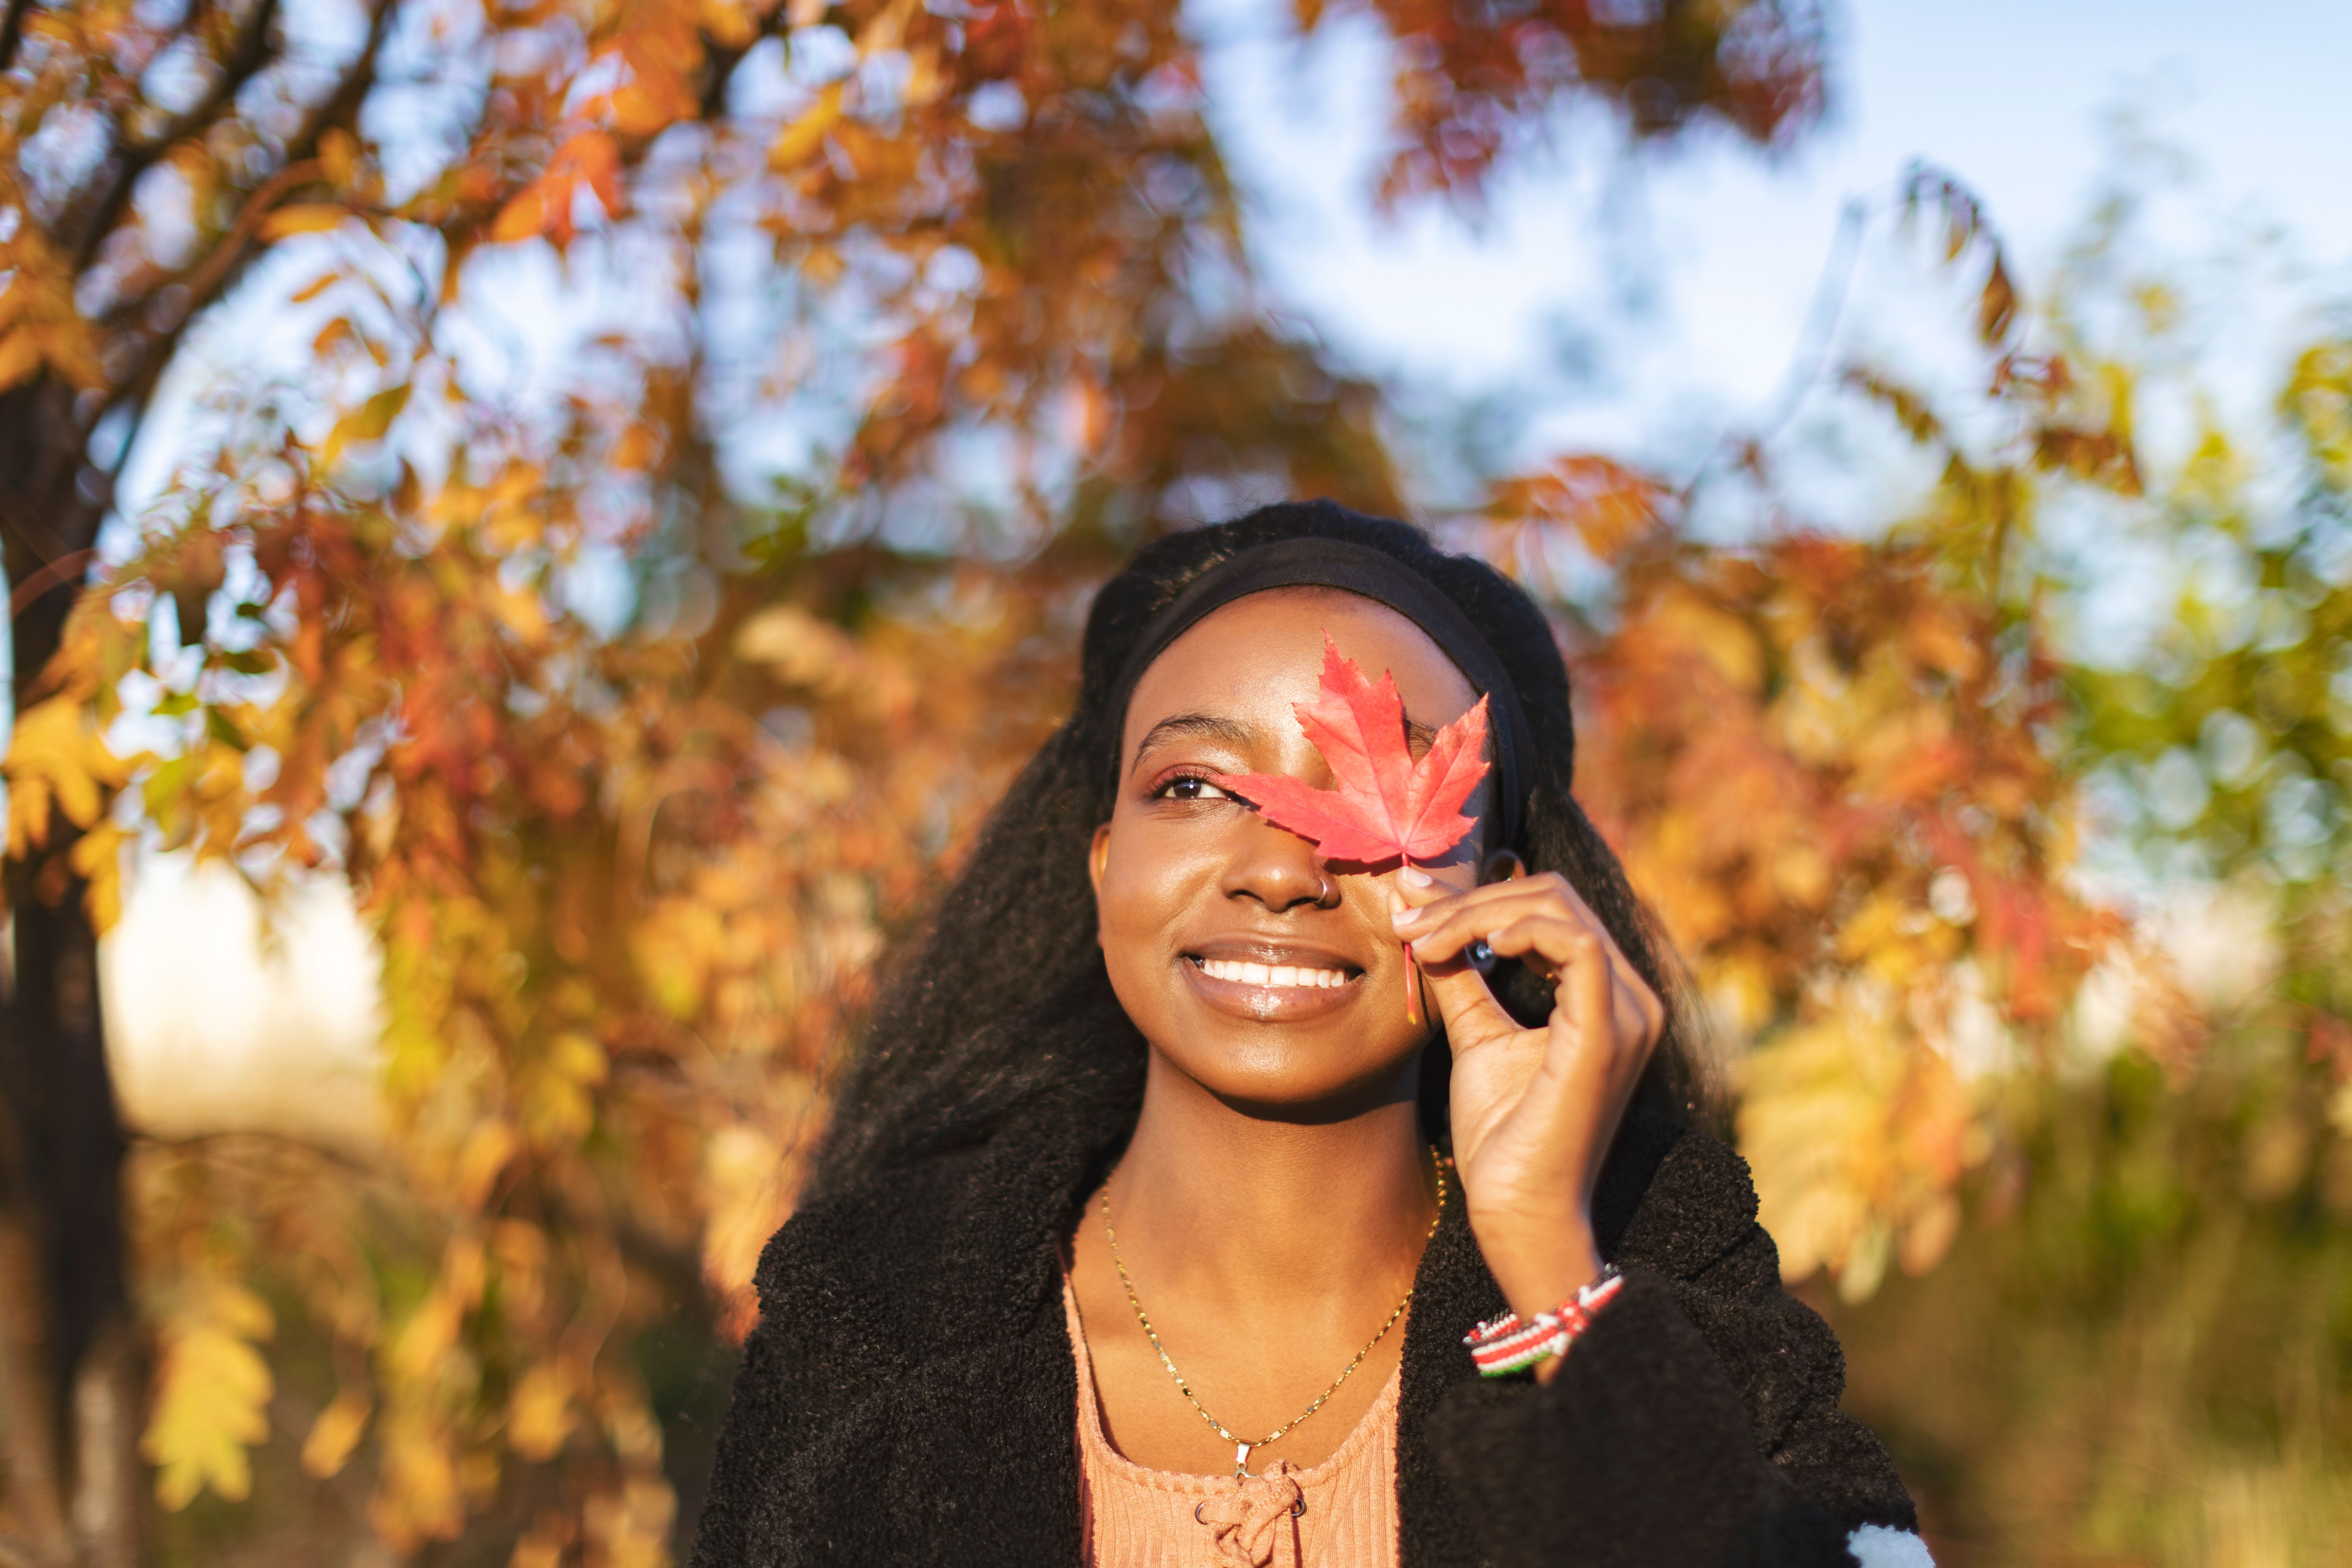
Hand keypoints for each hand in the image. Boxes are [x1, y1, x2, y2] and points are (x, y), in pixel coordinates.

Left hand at [1391, 866, 1664, 1331]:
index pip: (1550, 908)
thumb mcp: (1476, 1034)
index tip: (1413, 901)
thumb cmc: (1502, 1134)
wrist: (1517, 1209)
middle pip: (1554, 897)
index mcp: (1607, 996)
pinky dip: (1521, 930)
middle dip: (1472, 899)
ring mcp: (1628, 1014)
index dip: (1478, 895)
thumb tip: (1424, 914)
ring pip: (1558, 909)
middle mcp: (1632, 997)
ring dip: (1479, 912)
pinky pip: (1576, 946)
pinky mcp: (1607, 1033)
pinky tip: (1475, 946)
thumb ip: (1461, 975)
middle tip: (1410, 921)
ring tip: (1425, 939)